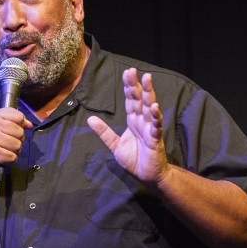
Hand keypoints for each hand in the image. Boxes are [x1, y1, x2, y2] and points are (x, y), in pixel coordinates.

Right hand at [0, 108, 32, 174]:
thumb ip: (12, 121)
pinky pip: (12, 157)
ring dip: (14, 152)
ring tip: (4, 151)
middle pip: (20, 133)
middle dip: (17, 141)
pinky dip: (10, 161)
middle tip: (6, 144)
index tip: (13, 132)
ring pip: (18, 146)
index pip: (19, 116)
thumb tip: (29, 124)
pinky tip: (1, 158)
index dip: (20, 126)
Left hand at [87, 68, 169, 186]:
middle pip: (139, 100)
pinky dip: (156, 117)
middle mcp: (142, 122)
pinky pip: (156, 127)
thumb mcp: (115, 145)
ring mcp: (150, 129)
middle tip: (133, 70)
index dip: (128, 87)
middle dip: (136, 85)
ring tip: (147, 80)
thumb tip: (90, 118)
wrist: (147, 177)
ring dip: (148, 94)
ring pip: (149, 108)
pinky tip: (155, 108)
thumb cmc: (134, 160)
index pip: (130, 101)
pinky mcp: (155, 140)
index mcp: (133, 121)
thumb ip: (104, 132)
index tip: (127, 73)